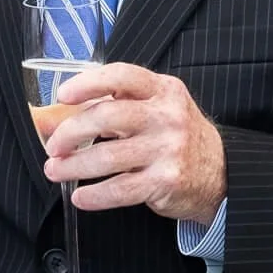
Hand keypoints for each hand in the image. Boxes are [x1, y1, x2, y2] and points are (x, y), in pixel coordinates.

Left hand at [43, 63, 226, 223]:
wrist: (220, 173)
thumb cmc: (175, 136)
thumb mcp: (154, 109)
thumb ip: (112, 106)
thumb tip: (52, 118)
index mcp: (162, 90)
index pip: (121, 76)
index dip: (88, 83)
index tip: (62, 95)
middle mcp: (167, 116)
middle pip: (107, 117)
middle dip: (70, 132)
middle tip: (53, 146)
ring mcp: (169, 149)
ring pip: (107, 157)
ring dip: (73, 166)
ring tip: (56, 170)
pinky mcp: (166, 181)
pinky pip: (120, 189)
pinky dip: (94, 196)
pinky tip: (80, 196)